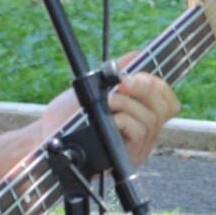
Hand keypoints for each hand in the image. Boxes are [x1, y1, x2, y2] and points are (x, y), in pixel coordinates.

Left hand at [36, 65, 179, 166]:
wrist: (46, 135)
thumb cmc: (69, 114)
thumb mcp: (95, 87)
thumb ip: (118, 73)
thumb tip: (137, 55)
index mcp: (141, 116)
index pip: (168, 103)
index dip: (158, 85)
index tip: (136, 75)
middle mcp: (144, 133)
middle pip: (165, 109)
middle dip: (146, 89)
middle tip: (123, 83)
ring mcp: (136, 148)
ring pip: (151, 121)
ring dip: (129, 104)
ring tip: (110, 101)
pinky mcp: (124, 159)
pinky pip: (138, 135)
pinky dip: (125, 120)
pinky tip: (111, 117)